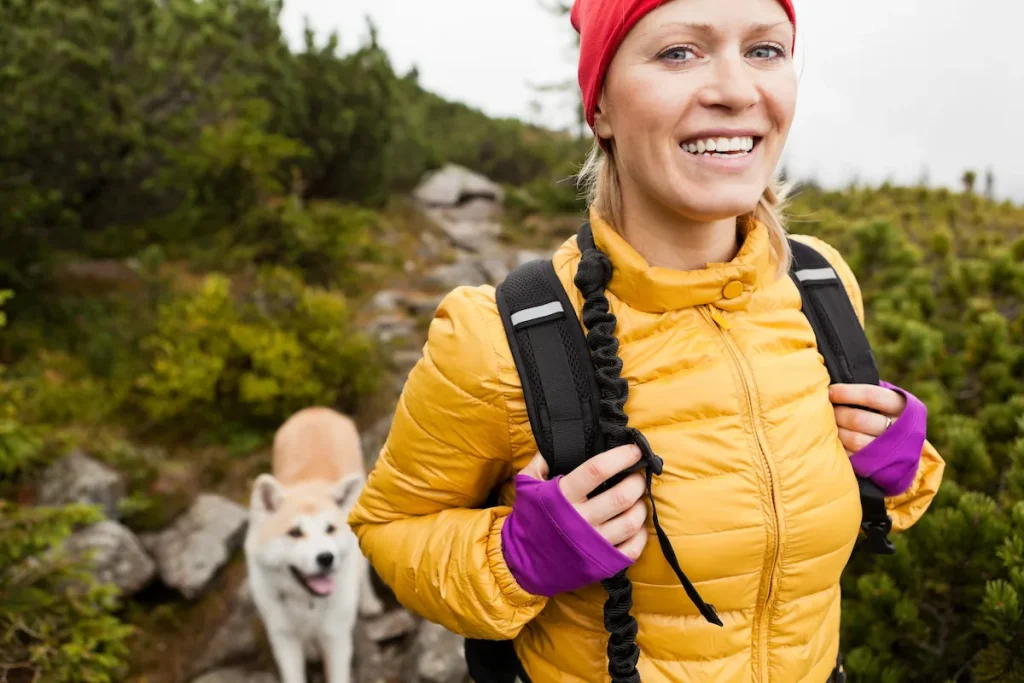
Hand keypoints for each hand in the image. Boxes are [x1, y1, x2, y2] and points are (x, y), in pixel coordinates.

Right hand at [519, 444, 648, 559]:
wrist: (521, 561)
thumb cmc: (529, 519)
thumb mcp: (526, 486)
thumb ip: (541, 461)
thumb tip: (559, 443)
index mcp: (562, 497)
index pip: (597, 470)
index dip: (620, 457)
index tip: (635, 450)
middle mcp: (580, 520)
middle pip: (621, 496)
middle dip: (636, 482)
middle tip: (638, 476)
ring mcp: (592, 544)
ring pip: (630, 522)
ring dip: (641, 507)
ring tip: (639, 498)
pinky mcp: (602, 563)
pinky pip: (632, 549)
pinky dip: (641, 535)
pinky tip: (637, 524)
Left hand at [829, 383, 906, 455]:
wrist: (907, 449)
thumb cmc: (888, 415)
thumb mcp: (889, 402)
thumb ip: (868, 394)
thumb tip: (835, 385)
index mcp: (902, 407)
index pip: (872, 396)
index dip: (847, 393)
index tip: (830, 391)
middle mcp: (899, 429)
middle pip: (859, 419)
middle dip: (838, 413)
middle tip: (824, 409)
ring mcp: (889, 450)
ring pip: (854, 440)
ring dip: (835, 430)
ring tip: (826, 424)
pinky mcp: (877, 465)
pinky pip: (851, 457)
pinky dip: (838, 447)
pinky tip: (832, 440)